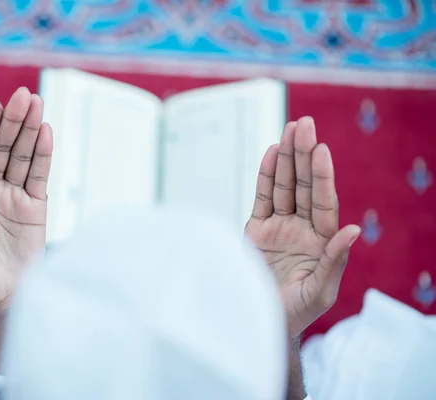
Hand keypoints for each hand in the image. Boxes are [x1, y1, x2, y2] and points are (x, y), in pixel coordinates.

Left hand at [0, 87, 52, 314]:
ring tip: (38, 104)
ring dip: (30, 131)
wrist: (1, 299)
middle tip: (24, 95)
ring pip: (23, 158)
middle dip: (12, 123)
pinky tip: (47, 133)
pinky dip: (44, 155)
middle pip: (3, 150)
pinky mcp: (36, 208)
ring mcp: (14, 198)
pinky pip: (40, 177)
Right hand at [245, 117, 359, 338]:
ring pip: (283, 186)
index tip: (320, 150)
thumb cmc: (295, 311)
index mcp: (322, 241)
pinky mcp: (256, 230)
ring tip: (289, 130)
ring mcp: (279, 226)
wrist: (261, 319)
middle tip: (304, 124)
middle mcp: (302, 228)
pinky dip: (265, 176)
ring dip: (286, 158)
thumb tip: (354, 230)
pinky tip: (270, 153)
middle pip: (303, 185)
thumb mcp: (320, 292)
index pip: (323, 201)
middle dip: (303, 155)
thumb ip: (335, 261)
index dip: (321, 176)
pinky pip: (262, 198)